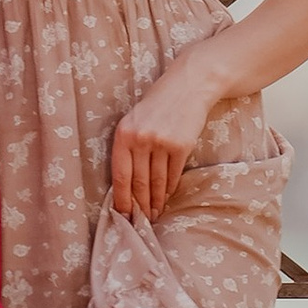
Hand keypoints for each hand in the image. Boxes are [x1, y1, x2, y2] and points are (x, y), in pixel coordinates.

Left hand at [107, 59, 217, 220]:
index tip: (122, 214)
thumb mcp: (134, 121)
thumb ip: (128, 147)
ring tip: (154, 214)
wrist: (187, 87)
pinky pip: (173, 175)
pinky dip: (170, 189)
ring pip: (157, 181)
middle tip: (140, 220)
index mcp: (124, 133)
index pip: (120, 175)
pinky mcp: (181, 146)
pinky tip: (167, 197)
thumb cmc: (157, 106)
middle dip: (139, 205)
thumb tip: (126, 185)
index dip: (121, 198)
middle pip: (139, 182)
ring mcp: (162, 142)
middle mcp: (141, 138)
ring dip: (156, 201)